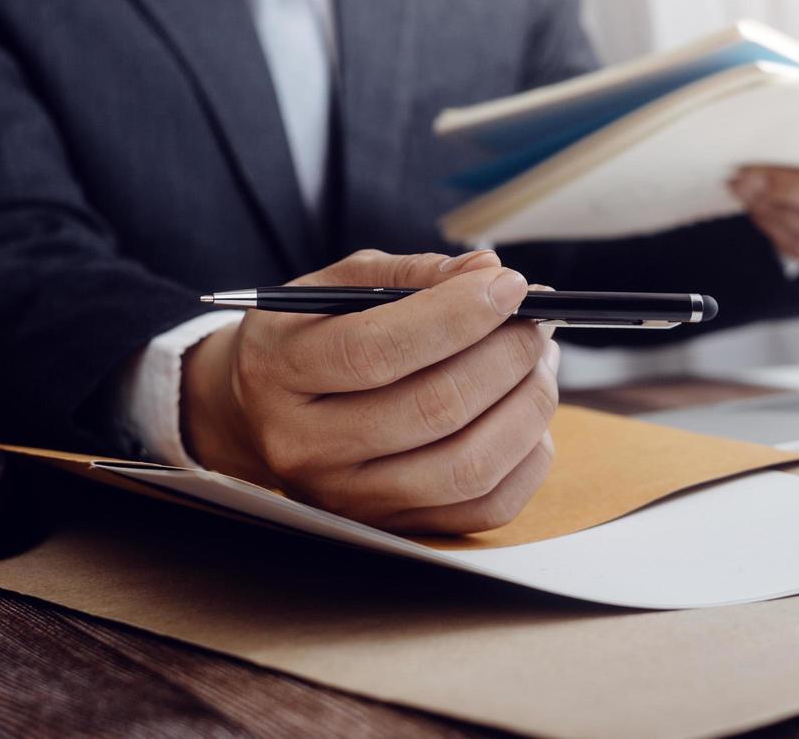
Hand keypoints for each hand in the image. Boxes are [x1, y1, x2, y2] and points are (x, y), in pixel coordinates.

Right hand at [180, 248, 559, 533]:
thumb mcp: (336, 286)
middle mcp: (306, 445)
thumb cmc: (308, 337)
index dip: (456, 315)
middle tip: (535, 322)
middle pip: (433, 409)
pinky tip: (526, 412)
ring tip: (538, 361)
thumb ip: (411, 275)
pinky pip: (484, 508)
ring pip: (467, 466)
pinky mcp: (391, 526)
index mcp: (281, 371)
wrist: (259, 412)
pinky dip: (526, 457)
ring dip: (527, 405)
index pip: (377, 350)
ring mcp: (348, 497)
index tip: (509, 286)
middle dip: (505, 356)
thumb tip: (488, 272)